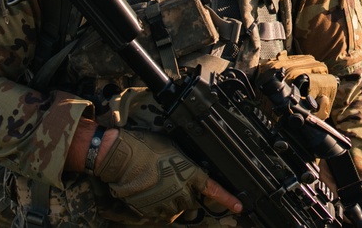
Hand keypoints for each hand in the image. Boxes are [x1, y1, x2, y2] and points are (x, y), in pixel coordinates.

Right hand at [94, 129, 241, 220]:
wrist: (122, 158)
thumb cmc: (145, 147)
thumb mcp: (173, 148)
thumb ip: (185, 162)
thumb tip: (188, 166)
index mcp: (190, 173)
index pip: (214, 190)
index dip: (229, 199)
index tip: (239, 206)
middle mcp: (181, 191)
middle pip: (193, 200)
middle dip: (188, 193)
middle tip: (173, 180)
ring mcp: (167, 203)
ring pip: (178, 208)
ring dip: (174, 201)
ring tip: (160, 185)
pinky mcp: (153, 211)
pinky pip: (163, 214)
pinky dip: (160, 207)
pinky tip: (152, 194)